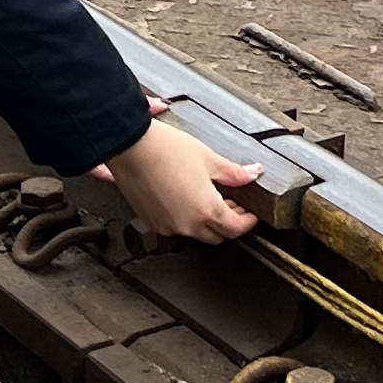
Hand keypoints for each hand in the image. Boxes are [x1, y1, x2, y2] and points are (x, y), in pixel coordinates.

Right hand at [98, 105, 262, 243]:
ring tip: (209, 198)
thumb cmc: (165, 149)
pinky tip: (187, 199)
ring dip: (207, 222)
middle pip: (217, 235)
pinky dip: (186, 219)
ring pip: (196, 233)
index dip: (248, 222)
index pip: (236, 229)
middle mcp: (186, 224)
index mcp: (205, 210)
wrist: (131, 147)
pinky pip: (176, 228)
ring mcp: (167, 226)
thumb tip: (252, 174)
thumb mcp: (208, 158)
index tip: (251, 214)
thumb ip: (233, 172)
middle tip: (233, 204)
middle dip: (229, 223)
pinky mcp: (152, 222)